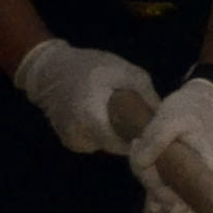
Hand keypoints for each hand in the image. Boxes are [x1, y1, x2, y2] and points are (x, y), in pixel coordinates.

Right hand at [12, 38, 156, 155]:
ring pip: (105, 145)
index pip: (121, 145)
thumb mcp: (124, 71)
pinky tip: (102, 117)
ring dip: (114, 134)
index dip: (137, 141)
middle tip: (137, 118)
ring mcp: (72, 141)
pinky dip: (101, 133)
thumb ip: (146, 92)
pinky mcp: (69, 142)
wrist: (49, 69)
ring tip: (118, 114)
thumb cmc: (89, 67)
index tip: (150, 130)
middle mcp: (79, 135)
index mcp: (91, 118)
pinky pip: (94, 143)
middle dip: (128, 136)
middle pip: (115, 146)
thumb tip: (163, 115)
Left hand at [129, 74, 212, 190]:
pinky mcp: (182, 168)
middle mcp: (201, 179)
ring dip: (144, 165)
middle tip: (137, 144)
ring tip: (140, 140)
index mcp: (207, 171)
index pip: (180, 197)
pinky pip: (161, 174)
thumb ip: (155, 142)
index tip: (146, 163)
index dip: (157, 187)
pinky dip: (148, 162)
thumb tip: (140, 164)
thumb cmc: (192, 108)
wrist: (203, 97)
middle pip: (166, 191)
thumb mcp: (171, 119)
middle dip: (145, 171)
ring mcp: (191, 174)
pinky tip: (143, 144)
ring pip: (160, 182)